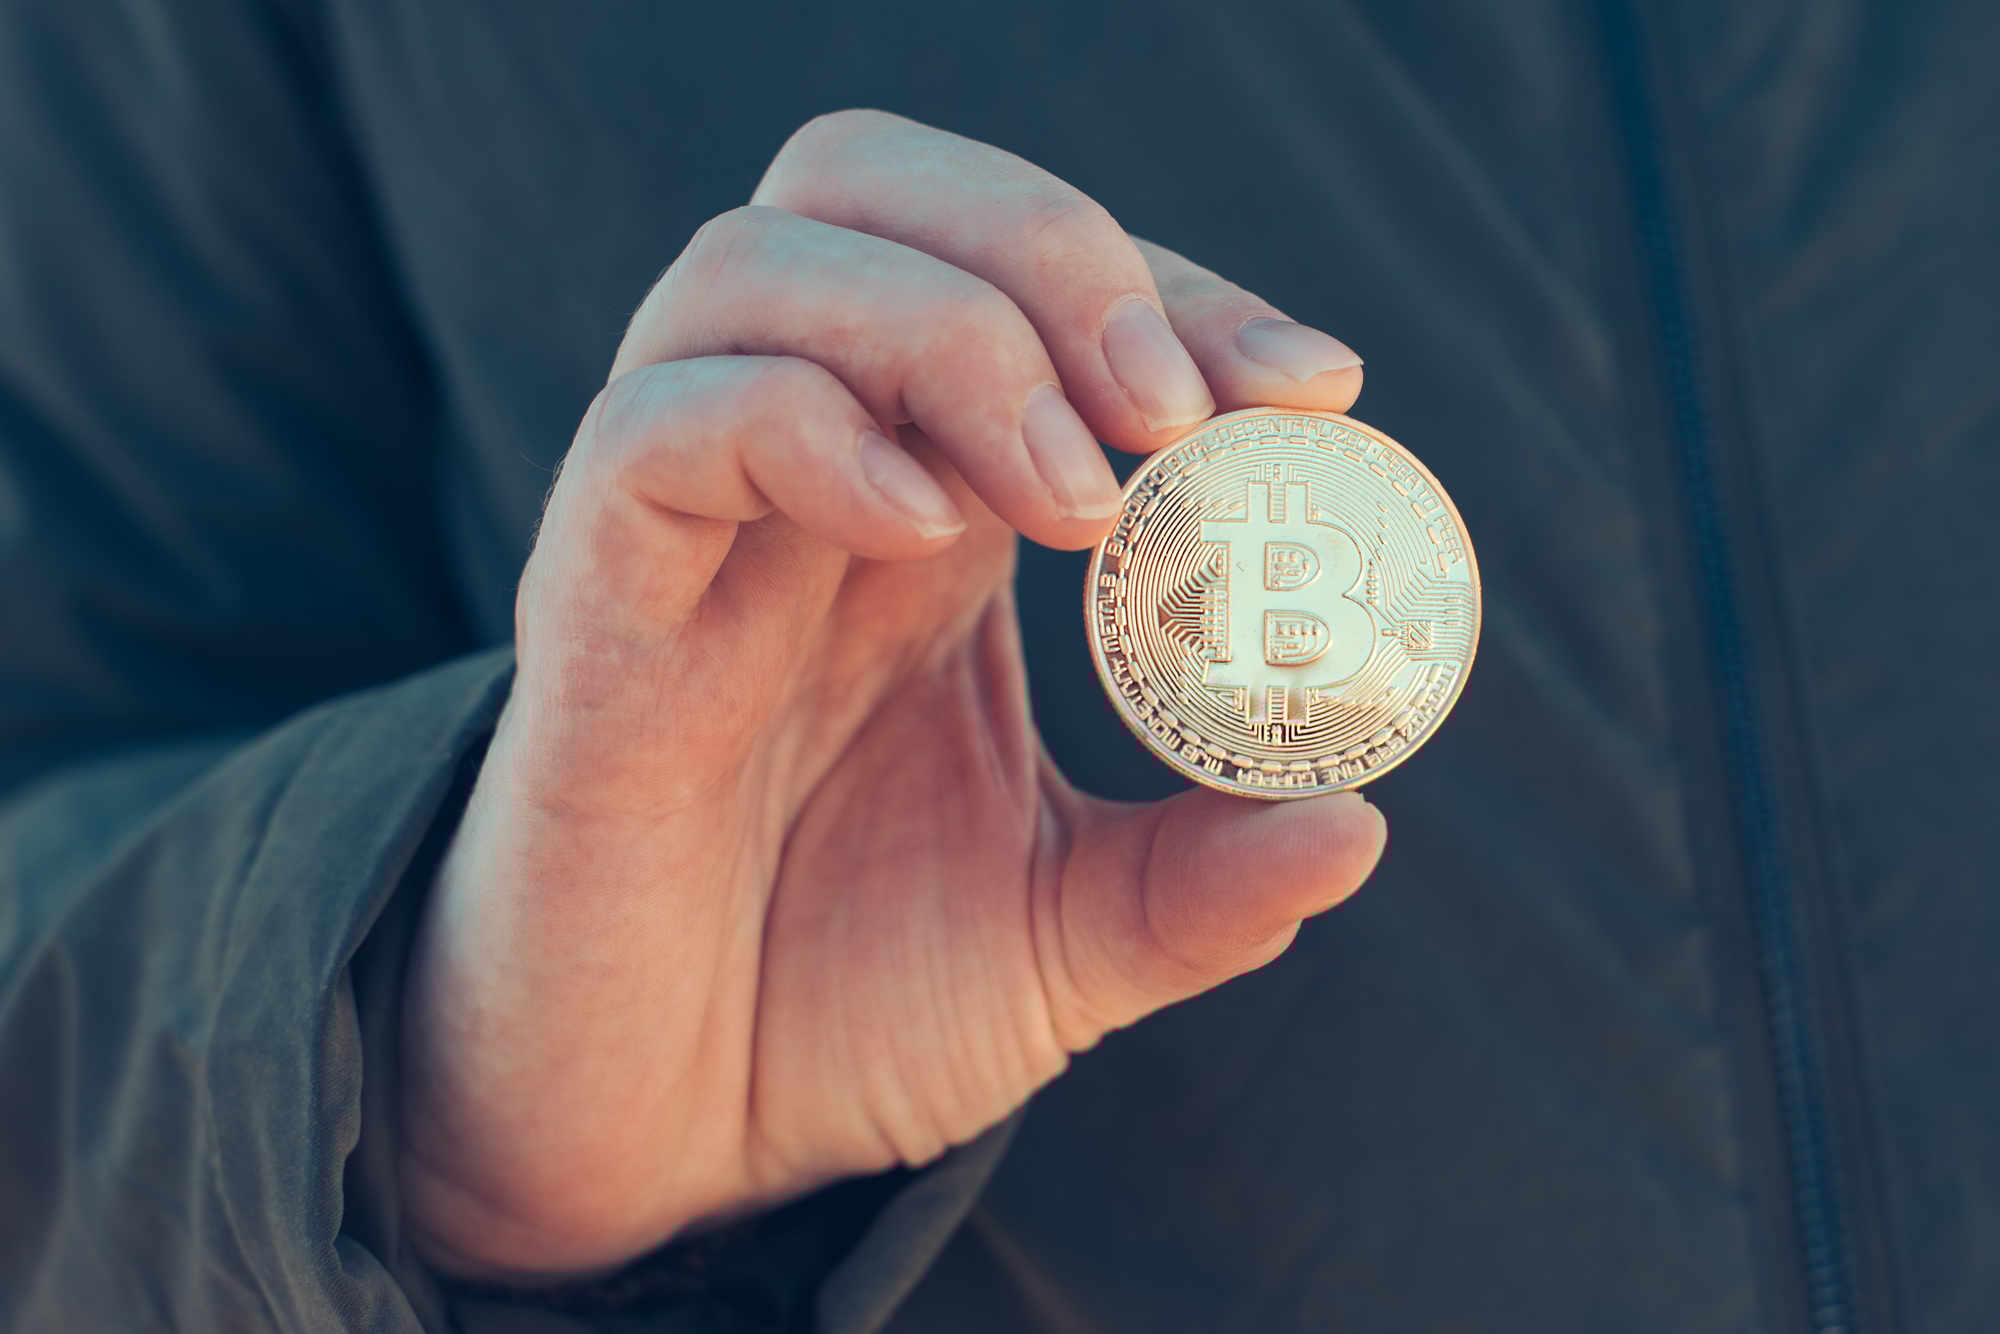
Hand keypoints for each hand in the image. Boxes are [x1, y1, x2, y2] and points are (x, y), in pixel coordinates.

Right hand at [398, 110, 1384, 1280]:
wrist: (660, 1142)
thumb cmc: (838, 1011)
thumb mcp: (1062, 947)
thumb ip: (1201, 884)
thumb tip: (1359, 822)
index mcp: (926, 514)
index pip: (1030, 284)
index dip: (1177, 290)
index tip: (1312, 390)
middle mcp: (801, 481)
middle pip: (870, 187)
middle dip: (1053, 250)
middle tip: (1175, 409)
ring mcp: (683, 530)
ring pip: (755, 266)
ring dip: (952, 331)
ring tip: (1077, 497)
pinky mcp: (587, 611)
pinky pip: (655, 432)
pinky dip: (804, 430)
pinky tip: (925, 536)